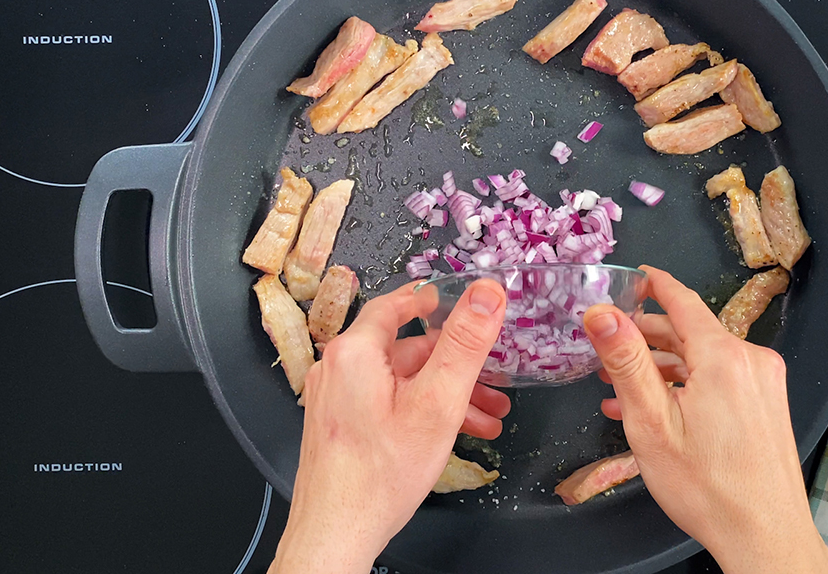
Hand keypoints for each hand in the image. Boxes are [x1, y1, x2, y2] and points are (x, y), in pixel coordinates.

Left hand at [268, 279, 508, 573]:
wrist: (336, 533)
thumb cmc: (381, 475)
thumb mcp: (438, 403)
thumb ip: (464, 344)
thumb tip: (487, 294)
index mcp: (354, 352)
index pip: (393, 306)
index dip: (428, 301)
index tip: (452, 298)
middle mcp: (337, 370)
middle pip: (405, 350)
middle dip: (455, 366)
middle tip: (492, 380)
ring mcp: (335, 400)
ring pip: (400, 382)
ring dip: (444, 394)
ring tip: (486, 418)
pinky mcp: (338, 425)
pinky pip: (385, 403)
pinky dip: (419, 411)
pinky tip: (452, 434)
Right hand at [583, 266, 827, 573]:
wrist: (764, 535)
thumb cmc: (710, 488)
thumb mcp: (651, 422)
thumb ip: (626, 361)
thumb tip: (601, 314)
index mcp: (723, 356)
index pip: (682, 300)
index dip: (654, 285)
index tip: (635, 275)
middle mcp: (751, 360)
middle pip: (692, 330)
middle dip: (648, 336)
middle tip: (610, 344)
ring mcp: (764, 383)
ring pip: (705, 358)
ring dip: (664, 366)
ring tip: (623, 386)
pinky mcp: (768, 405)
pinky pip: (723, 380)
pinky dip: (689, 385)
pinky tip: (659, 408)